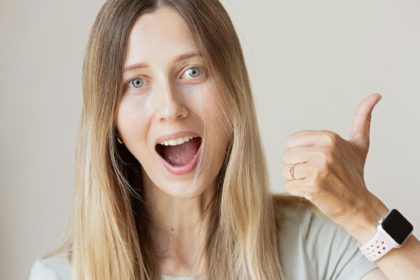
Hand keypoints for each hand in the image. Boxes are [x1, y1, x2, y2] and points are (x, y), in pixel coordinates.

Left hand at [282, 93, 387, 241]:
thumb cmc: (354, 174)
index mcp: (329, 137)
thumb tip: (375, 95)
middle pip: (287, 156)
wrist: (359, 205)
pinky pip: (289, 186)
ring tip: (315, 182)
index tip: (317, 161)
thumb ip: (362, 119)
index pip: (291, 141)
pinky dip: (298, 191)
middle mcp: (324, 150)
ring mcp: (318, 168)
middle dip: (297, 167)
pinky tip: (314, 192)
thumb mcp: (359, 144)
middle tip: (316, 174)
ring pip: (286, 171)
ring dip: (296, 180)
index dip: (300, 154)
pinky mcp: (312, 185)